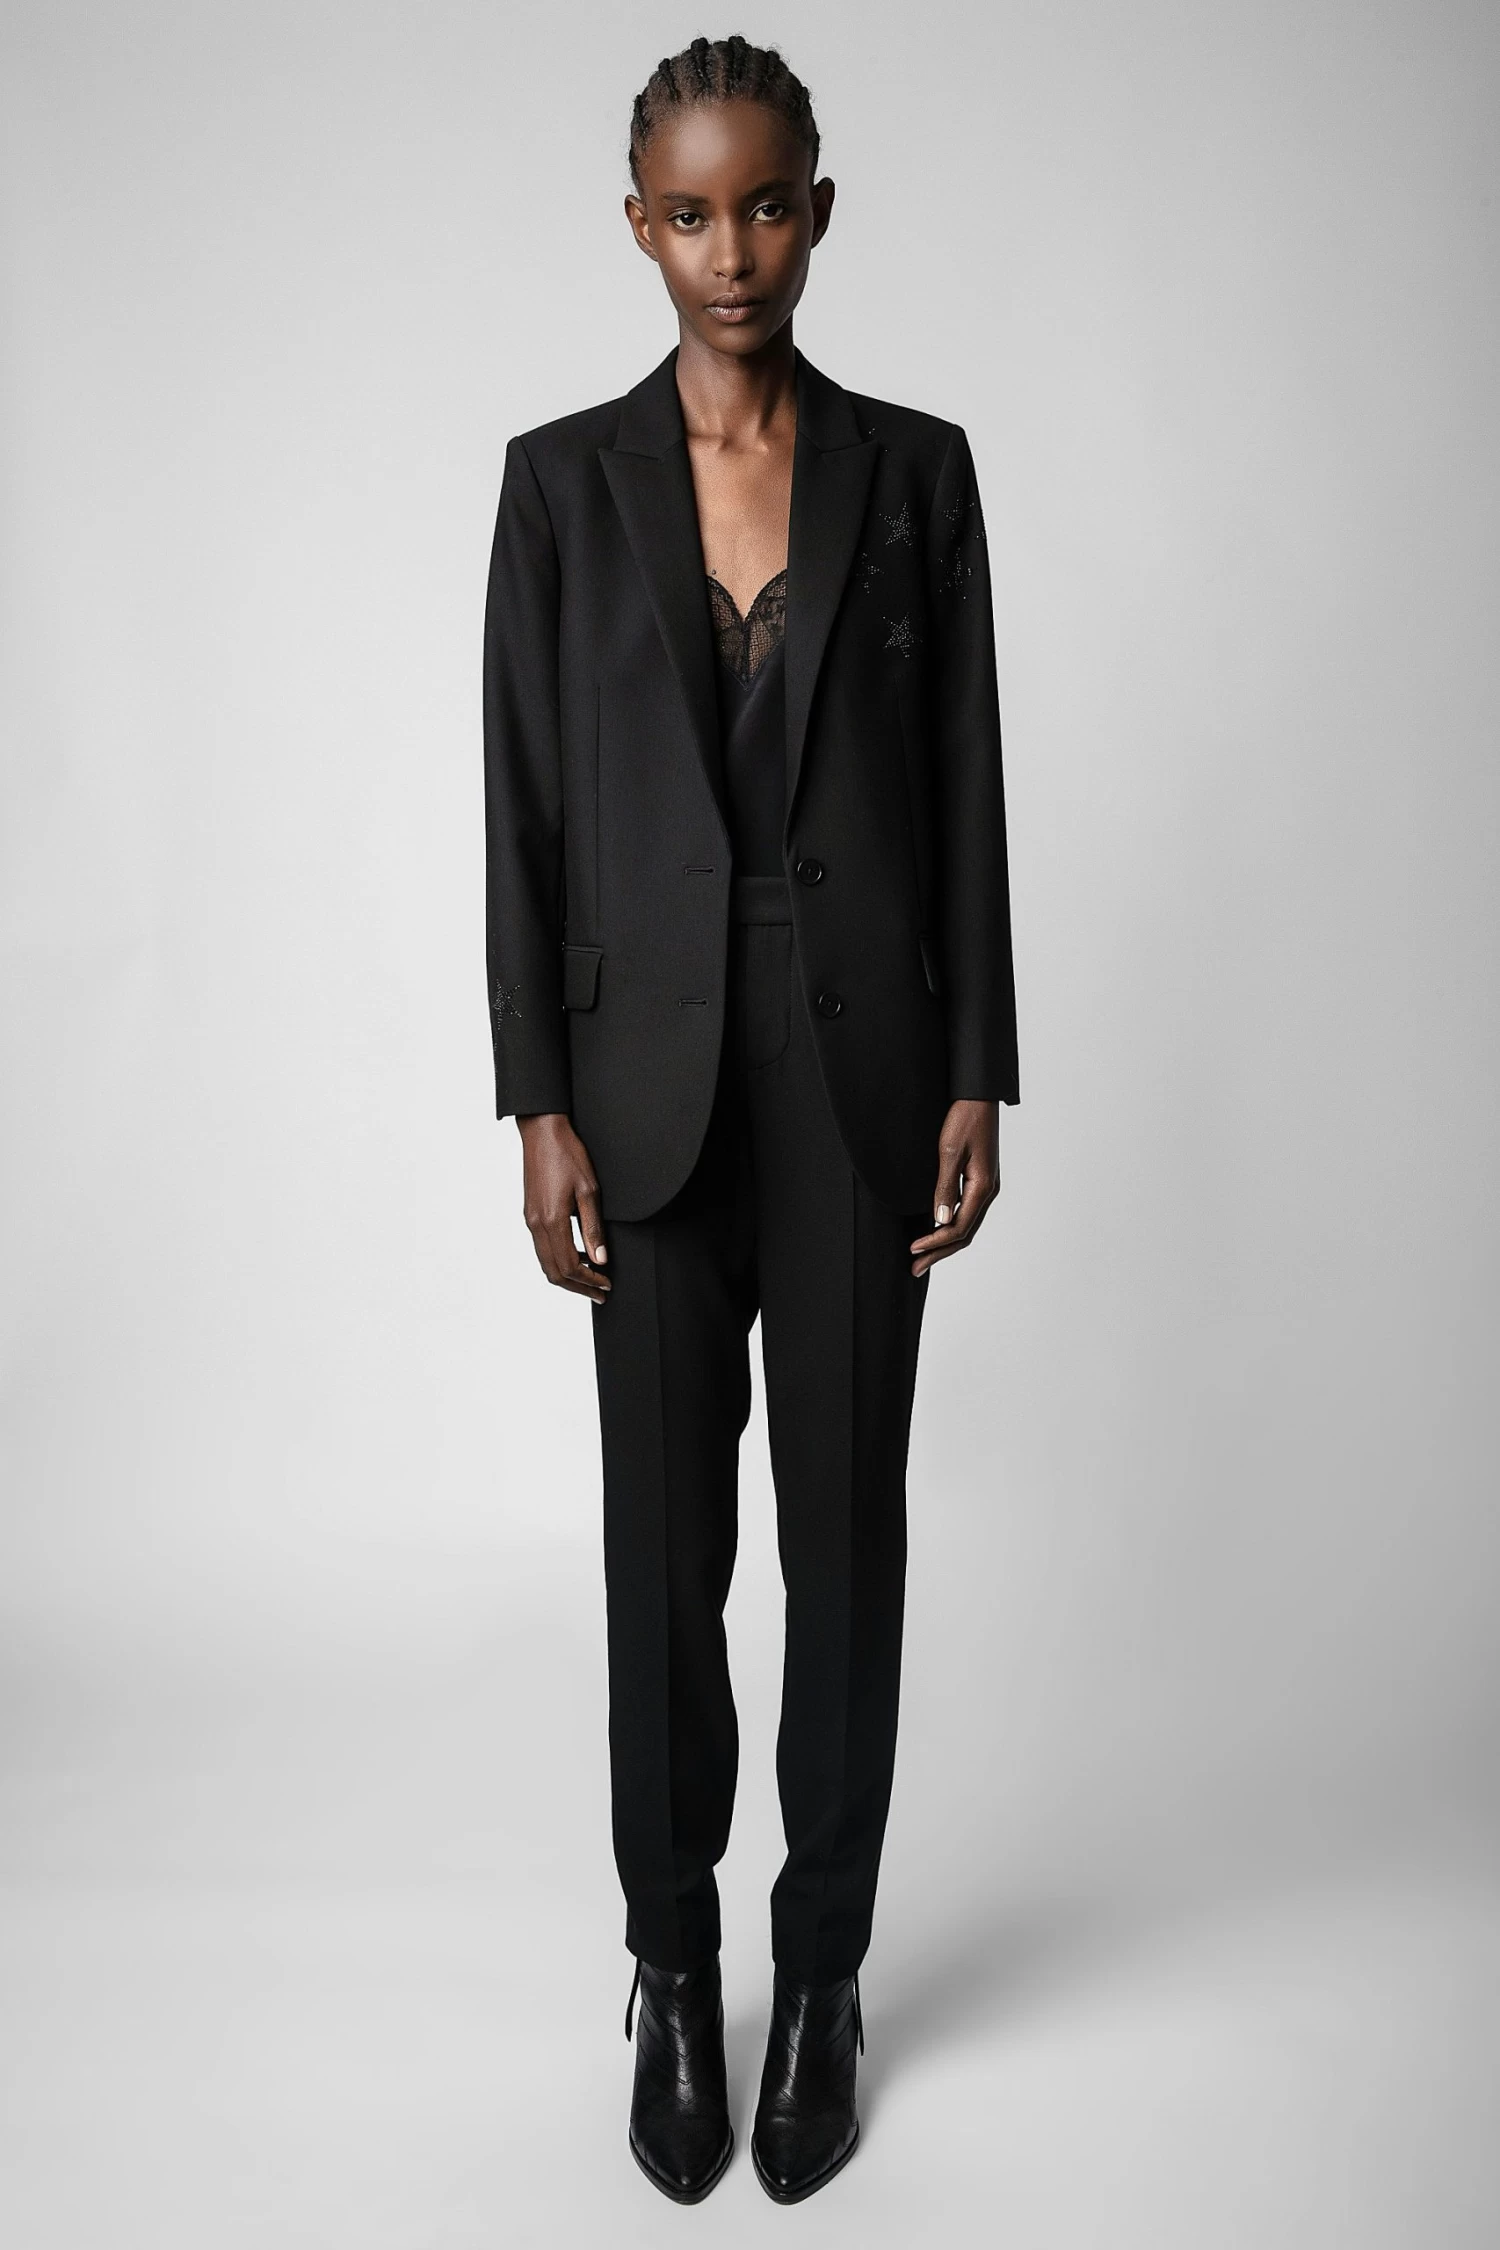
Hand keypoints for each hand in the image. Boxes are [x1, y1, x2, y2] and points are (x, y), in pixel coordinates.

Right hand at [516, 1112, 610, 1303]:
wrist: (542, 1131)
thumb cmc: (568, 1154)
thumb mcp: (589, 1190)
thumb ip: (593, 1228)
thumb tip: (600, 1260)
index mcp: (551, 1220)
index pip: (570, 1266)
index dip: (590, 1280)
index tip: (608, 1285)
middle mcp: (536, 1224)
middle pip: (554, 1272)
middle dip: (578, 1287)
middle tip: (601, 1294)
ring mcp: (530, 1220)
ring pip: (546, 1262)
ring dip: (568, 1276)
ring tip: (592, 1279)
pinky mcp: (530, 1213)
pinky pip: (542, 1248)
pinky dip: (559, 1260)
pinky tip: (578, 1255)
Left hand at [909, 1100, 999, 1276]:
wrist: (978, 1096)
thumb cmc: (964, 1118)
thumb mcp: (949, 1151)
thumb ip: (944, 1186)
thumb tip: (941, 1219)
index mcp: (983, 1187)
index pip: (959, 1227)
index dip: (936, 1242)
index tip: (913, 1249)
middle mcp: (988, 1191)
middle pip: (964, 1233)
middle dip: (939, 1252)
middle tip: (915, 1268)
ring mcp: (985, 1187)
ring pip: (967, 1226)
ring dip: (945, 1244)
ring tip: (923, 1258)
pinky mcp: (979, 1181)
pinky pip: (967, 1213)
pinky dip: (951, 1228)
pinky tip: (937, 1231)